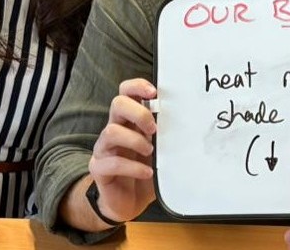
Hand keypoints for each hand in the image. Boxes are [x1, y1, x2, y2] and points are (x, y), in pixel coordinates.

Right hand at [87, 78, 158, 223]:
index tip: (154, 93)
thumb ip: (167, 137)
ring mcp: (104, 149)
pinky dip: (133, 167)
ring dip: (135, 140)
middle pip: (117, 104)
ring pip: (111, 132)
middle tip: (154, 129)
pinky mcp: (99, 168)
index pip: (125, 92)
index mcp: (129, 121)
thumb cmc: (146, 172)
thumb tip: (191, 122)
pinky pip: (111, 162)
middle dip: (139, 113)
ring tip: (150, 152)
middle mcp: (114, 129)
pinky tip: (147, 173)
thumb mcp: (160, 152)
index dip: (137, 86)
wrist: (129, 202)